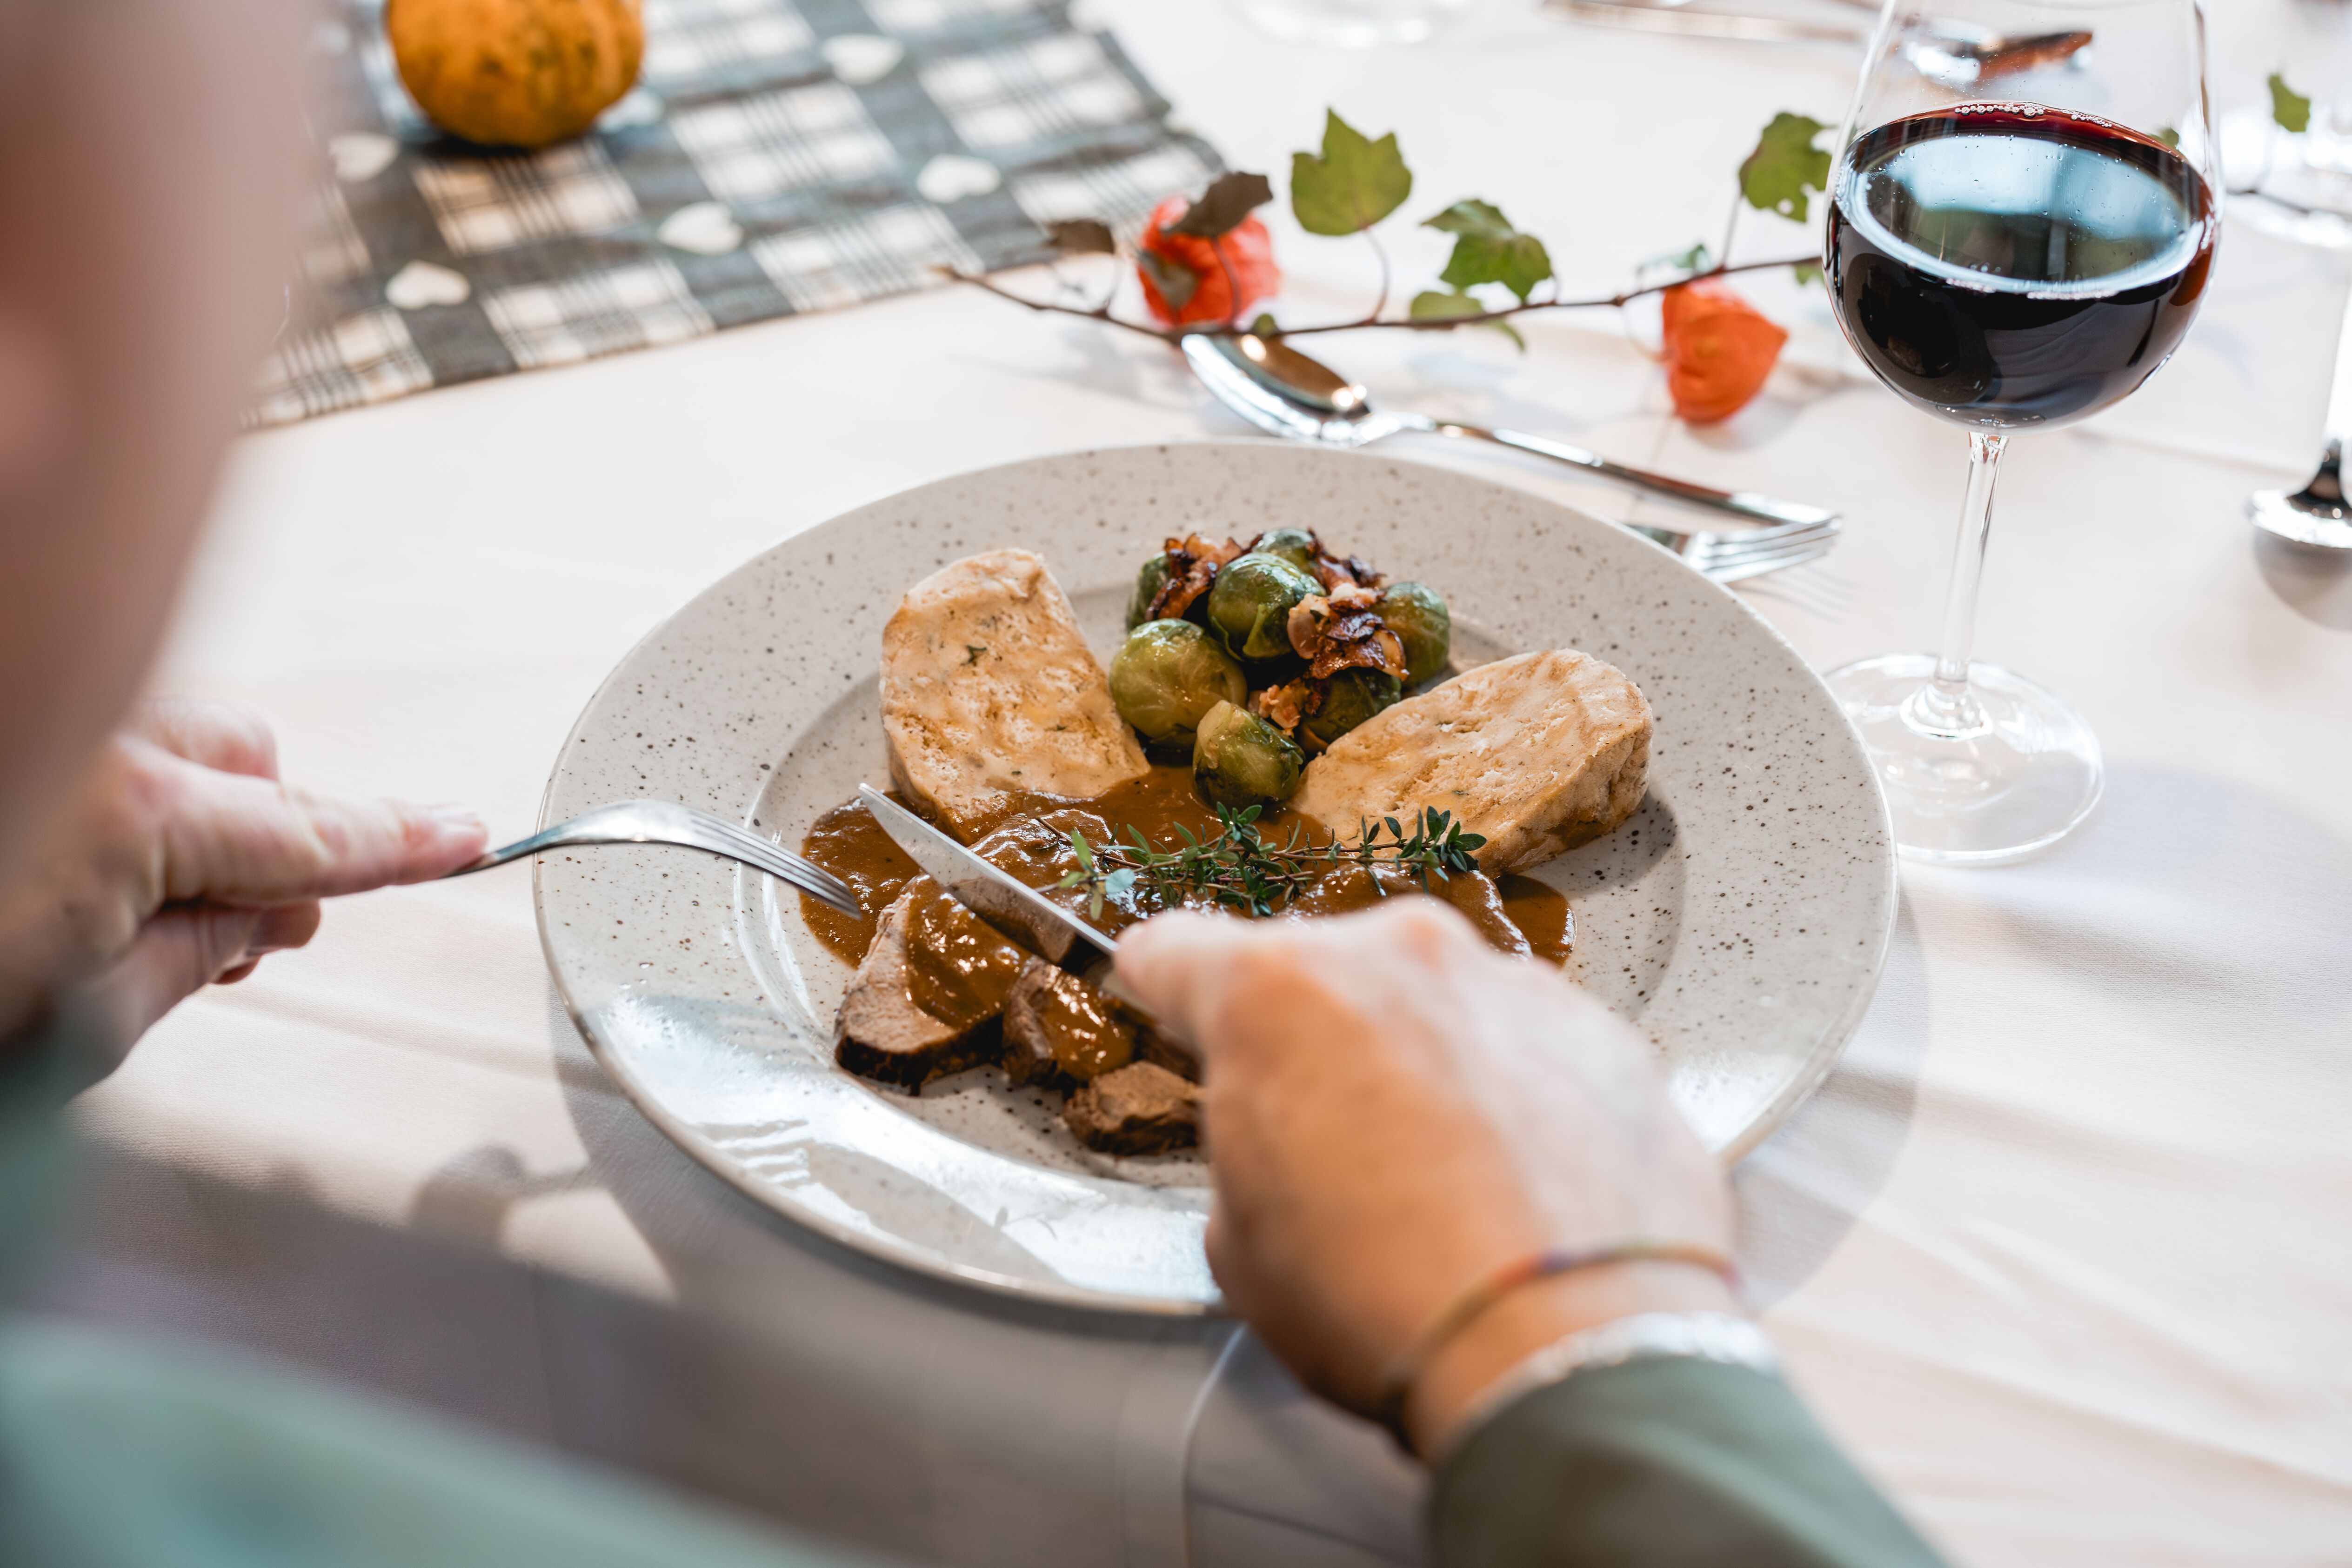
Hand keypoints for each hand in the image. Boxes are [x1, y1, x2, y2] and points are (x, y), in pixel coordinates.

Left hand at [0, 699, 487, 1064]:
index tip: (465, 835)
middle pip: (249, 759)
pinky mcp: (27, 743)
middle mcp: (95, 746)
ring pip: (176, 748)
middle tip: (216, 930)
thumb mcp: (87, 1020)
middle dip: (252, 836)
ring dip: (177, 820)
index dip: (399, 843)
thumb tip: (259, 922)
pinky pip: (112, 750)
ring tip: (105, 914)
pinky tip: (60, 875)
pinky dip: (115, 805)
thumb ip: (197, 959)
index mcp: (129, 811)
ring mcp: (62, 739)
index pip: (310, 836)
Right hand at [1115, 898, 1735, 1457]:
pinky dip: (1517, 1104)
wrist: (1569, 1353)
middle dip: (1315, 1046)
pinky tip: (1517, 1193)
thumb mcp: (1243, 1248)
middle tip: (1326, 1150)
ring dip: (1425, 1072)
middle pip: (1323, 978)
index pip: (1178, 952)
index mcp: (1276, 994)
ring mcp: (1512, 988)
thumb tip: (1280, 1155)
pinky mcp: (1604, 1038)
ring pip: (1436, 1010)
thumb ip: (1245, 1154)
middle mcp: (1399, 958)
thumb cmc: (1394, 1304)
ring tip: (1440, 1190)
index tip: (1169, 999)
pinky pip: (1532, 1054)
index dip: (1164, 988)